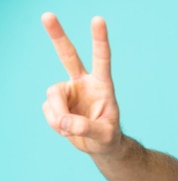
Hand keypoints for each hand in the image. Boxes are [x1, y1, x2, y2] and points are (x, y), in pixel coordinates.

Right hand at [41, 12, 120, 154]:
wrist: (99, 146)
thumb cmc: (108, 138)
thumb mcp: (105, 136)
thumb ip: (87, 128)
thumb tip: (65, 122)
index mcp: (102, 85)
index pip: (101, 59)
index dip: (99, 40)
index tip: (98, 20)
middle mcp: (83, 83)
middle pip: (68, 55)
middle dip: (57, 36)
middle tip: (47, 15)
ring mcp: (68, 91)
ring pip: (53, 95)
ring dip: (58, 115)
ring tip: (69, 129)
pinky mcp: (57, 102)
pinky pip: (48, 110)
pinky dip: (55, 122)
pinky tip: (66, 129)